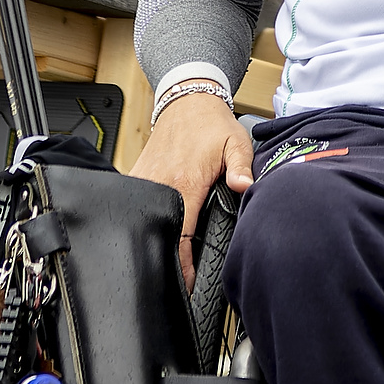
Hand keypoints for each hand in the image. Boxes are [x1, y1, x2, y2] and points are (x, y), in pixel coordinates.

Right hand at [134, 90, 254, 284]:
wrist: (186, 100)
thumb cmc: (213, 124)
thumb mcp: (236, 143)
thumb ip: (242, 168)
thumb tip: (246, 188)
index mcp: (186, 181)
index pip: (181, 233)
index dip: (182, 262)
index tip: (186, 284)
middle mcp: (161, 182)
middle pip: (161, 231)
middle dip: (167, 257)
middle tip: (178, 282)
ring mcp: (146, 179)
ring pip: (146, 219)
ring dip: (156, 238)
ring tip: (166, 262)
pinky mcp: (138, 175)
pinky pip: (138, 203)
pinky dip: (145, 218)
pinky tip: (155, 232)